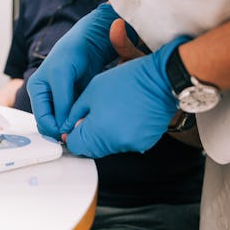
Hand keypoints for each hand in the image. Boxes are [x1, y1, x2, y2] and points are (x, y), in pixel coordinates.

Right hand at [26, 3, 119, 138]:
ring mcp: (58, 100)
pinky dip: (76, 122)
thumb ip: (62, 101)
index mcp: (37, 89)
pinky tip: (85, 122)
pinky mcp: (71, 101)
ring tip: (82, 130)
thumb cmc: (72, 52)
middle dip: (61, 131)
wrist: (89, 42)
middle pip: (50, 124)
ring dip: (70, 128)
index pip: (42, 119)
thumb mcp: (63, 77)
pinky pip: (71, 118)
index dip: (55, 129)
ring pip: (61, 123)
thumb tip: (62, 127)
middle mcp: (45, 96)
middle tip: (77, 136)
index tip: (70, 135)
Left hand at [60, 36, 190, 157]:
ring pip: (108, 147)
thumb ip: (76, 113)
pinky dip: (121, 134)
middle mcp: (115, 143)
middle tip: (92, 117)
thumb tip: (68, 127)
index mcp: (99, 131)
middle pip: (92, 149)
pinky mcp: (144, 143)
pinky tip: (125, 116)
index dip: (71, 136)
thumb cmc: (128, 81)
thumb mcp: (91, 92)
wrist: (161, 80)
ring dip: (104, 135)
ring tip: (111, 112)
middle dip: (87, 136)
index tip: (72, 127)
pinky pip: (125, 143)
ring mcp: (132, 145)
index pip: (75, 146)